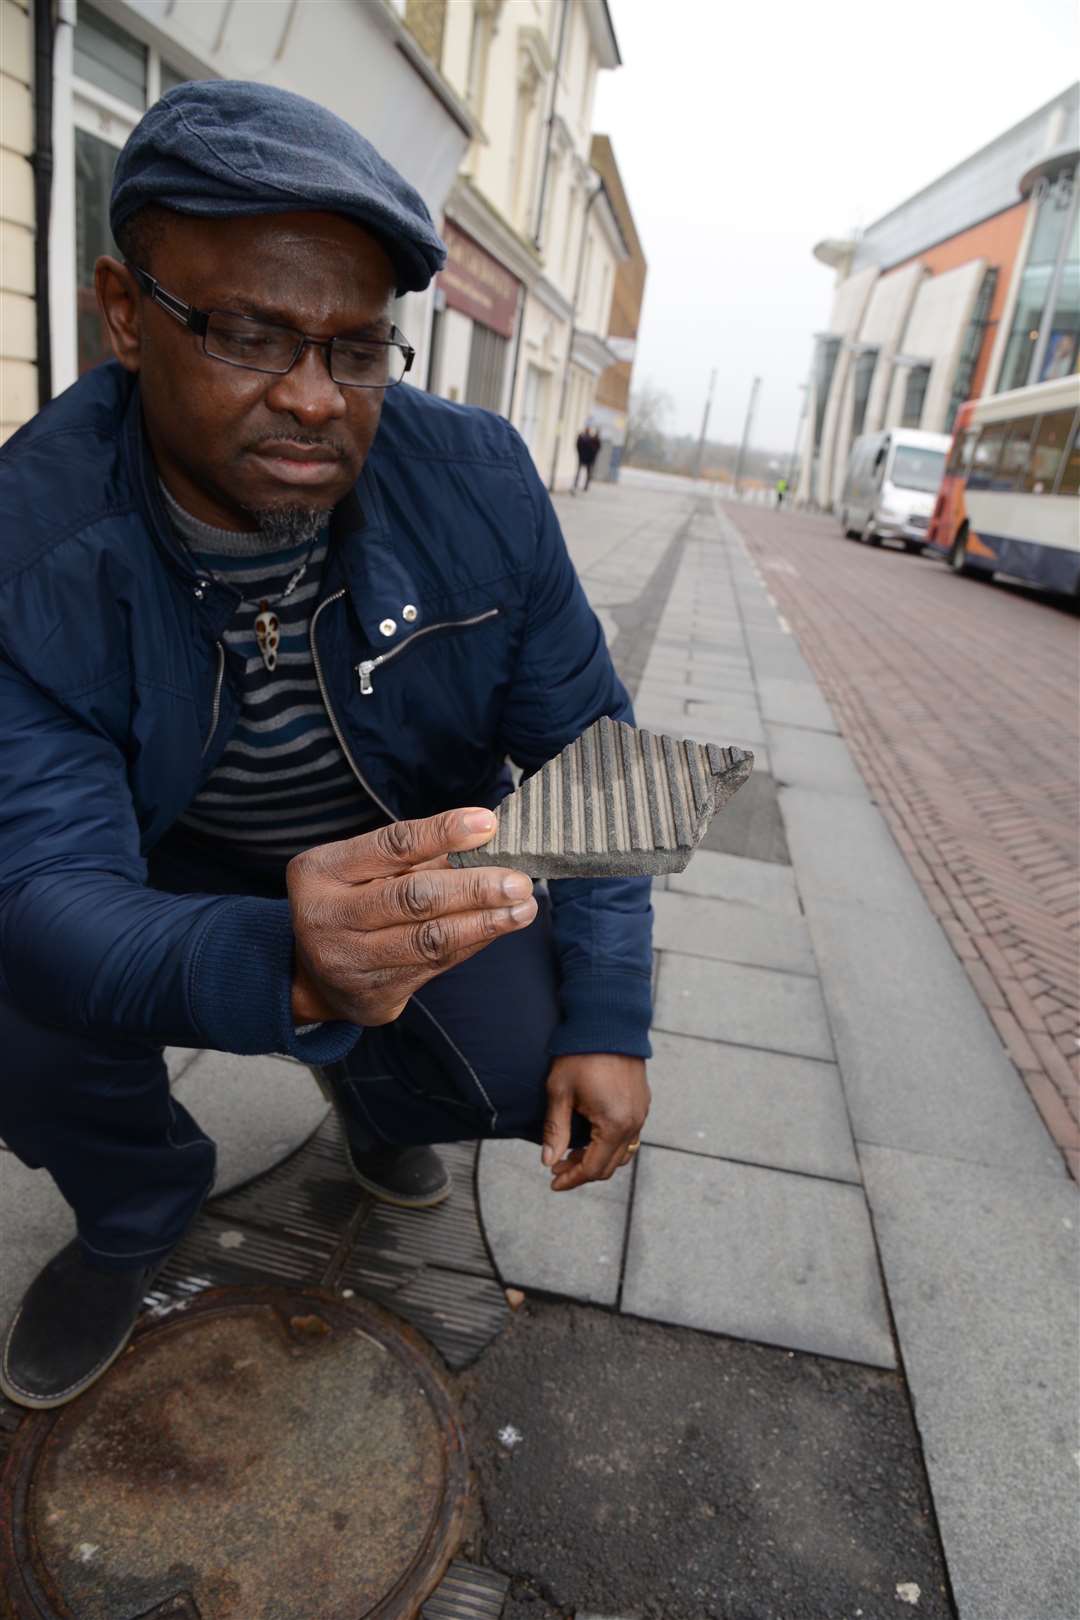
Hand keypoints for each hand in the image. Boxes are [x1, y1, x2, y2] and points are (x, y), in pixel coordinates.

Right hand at [287, 809, 535, 1026]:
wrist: (313, 975)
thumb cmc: (350, 902)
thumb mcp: (362, 869)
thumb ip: (415, 855)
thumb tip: (485, 835)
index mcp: (321, 871)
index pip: (391, 846)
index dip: (442, 833)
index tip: (487, 824)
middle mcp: (328, 917)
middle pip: (413, 898)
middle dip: (474, 888)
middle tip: (519, 880)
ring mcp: (349, 961)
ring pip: (429, 939)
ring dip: (485, 923)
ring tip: (523, 908)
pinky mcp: (374, 995)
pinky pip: (436, 966)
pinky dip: (473, 943)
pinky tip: (499, 928)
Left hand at [542, 1053, 649, 1191]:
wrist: (608, 1022)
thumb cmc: (580, 1055)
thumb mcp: (560, 1092)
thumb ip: (556, 1130)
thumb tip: (549, 1162)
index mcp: (614, 1124)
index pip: (593, 1168)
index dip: (572, 1178)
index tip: (553, 1182)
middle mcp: (633, 1123)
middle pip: (609, 1165)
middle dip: (582, 1170)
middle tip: (557, 1166)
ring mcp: (641, 1113)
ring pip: (622, 1153)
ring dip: (597, 1159)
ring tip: (572, 1153)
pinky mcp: (642, 1103)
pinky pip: (629, 1136)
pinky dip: (610, 1144)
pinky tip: (590, 1136)